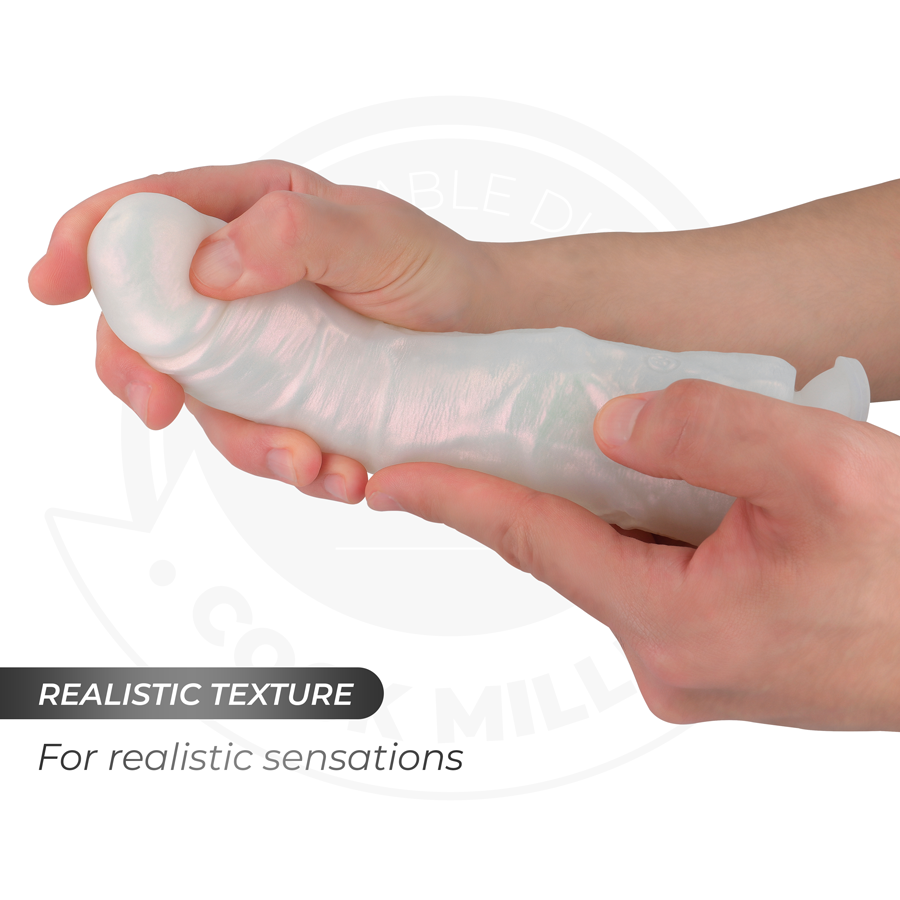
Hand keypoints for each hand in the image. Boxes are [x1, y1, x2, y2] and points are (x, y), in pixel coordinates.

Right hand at [29, 160, 496, 500]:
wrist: (489, 337)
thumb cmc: (439, 274)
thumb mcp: (379, 238)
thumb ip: (295, 236)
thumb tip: (206, 268)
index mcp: (253, 218)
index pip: (149, 218)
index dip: (89, 244)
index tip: (52, 282)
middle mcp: (246, 283)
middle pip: (153, 324)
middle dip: (142, 371)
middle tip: (160, 407)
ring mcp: (265, 348)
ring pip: (210, 402)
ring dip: (248, 444)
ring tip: (315, 464)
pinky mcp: (294, 401)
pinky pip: (265, 441)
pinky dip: (293, 467)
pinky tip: (341, 474)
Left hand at [365, 379, 899, 729]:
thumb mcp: (821, 465)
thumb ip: (703, 428)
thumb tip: (612, 422)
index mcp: (675, 622)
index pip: (532, 541)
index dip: (455, 500)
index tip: (392, 479)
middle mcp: (669, 657)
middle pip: (570, 551)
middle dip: (532, 487)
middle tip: (497, 425)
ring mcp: (695, 664)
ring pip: (616, 563)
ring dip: (602, 505)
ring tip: (604, 442)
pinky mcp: (720, 656)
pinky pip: (656, 579)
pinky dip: (644, 531)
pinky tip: (667, 492)